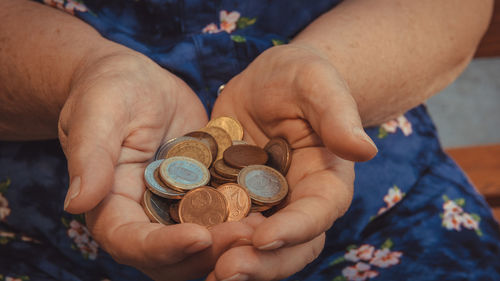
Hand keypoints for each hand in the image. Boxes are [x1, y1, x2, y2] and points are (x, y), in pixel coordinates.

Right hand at [58, 50, 252, 279]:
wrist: (140, 82)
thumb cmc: (111, 90)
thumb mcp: (98, 113)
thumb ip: (89, 156)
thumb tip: (76, 203)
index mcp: (111, 206)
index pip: (131, 242)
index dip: (163, 246)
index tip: (200, 235)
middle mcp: (144, 217)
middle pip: (173, 255)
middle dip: (210, 251)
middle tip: (248, 235)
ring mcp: (176, 209)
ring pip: (203, 244)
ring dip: (233, 242)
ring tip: (268, 227)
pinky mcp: (203, 195)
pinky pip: (224, 216)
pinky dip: (245, 219)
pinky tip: (273, 210)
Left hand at [207, 44, 377, 279]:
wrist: (268, 83)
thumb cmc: (300, 77)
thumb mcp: (317, 83)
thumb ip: (338, 115)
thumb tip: (365, 150)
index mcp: (326, 180)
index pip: (318, 212)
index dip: (295, 229)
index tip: (264, 236)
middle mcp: (297, 203)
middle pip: (288, 245)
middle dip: (261, 263)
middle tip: (226, 271)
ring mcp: (264, 207)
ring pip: (254, 247)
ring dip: (231, 261)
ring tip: (204, 270)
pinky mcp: (233, 201)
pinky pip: (221, 227)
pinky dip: (206, 242)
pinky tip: (181, 248)